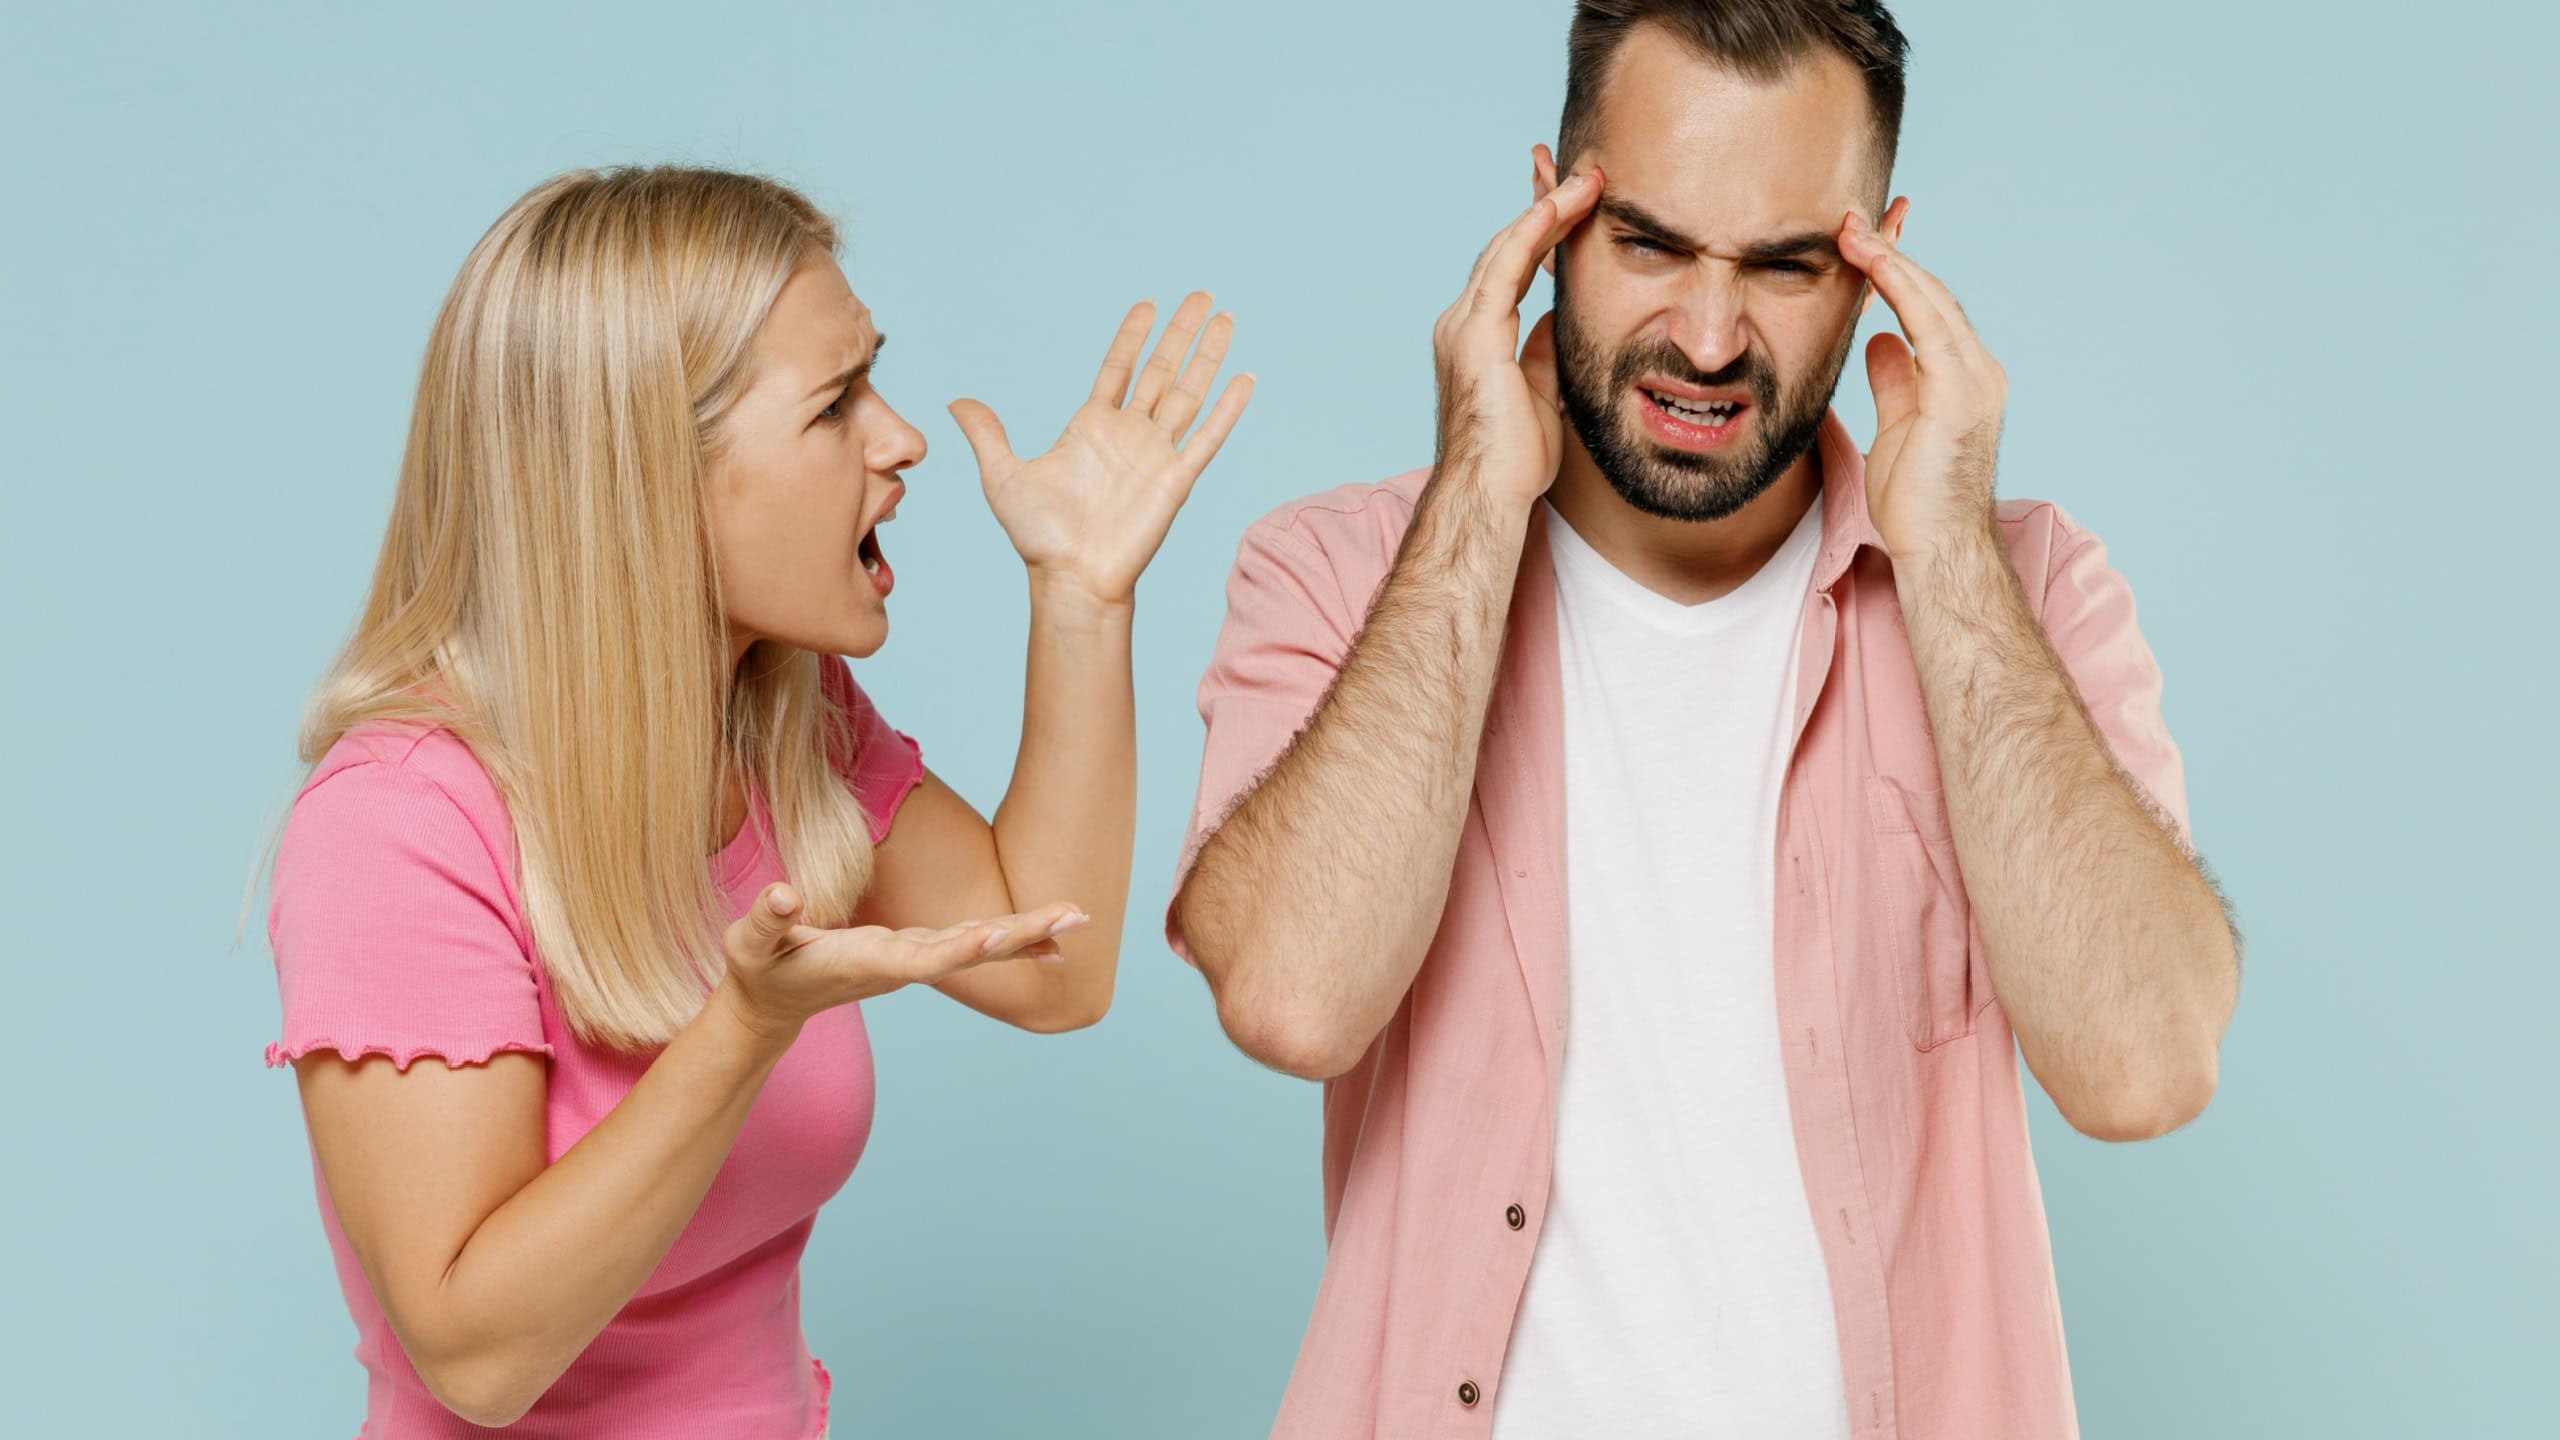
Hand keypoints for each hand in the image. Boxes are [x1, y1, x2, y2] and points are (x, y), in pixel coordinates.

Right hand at [715, 882, 1089, 1039]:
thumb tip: (785, 893)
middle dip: (1023, 934)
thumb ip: (765, 919)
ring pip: (979, 946)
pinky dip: (1009, 938)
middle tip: (1077, 916)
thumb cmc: (759, 971)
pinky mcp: (913, 951)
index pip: (928, 956)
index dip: (966, 946)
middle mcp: (902, 964)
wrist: (771, 1008)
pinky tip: (1047, 938)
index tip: (1004, 931)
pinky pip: (971, 944)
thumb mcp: (749, 944)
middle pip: (972, 950)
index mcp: (869, 963)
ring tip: (1078, 917)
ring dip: (1028, 933)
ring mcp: (912, 958)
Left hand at [950, 294, 1252, 605]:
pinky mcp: (1176, 479)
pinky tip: (1245, 380)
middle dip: (1181, 332)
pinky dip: (1228, 409)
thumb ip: (988, 434)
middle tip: (1201, 296)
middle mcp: (1129, 435)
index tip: (1147, 305)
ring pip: (1189, 393)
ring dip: (1208, 357)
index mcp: (1092, 427)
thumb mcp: (1003, 476)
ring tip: (1225, 320)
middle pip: (1162, 370)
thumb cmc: (1039, 537)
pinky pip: (1207, 437)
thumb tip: (957, 402)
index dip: (1132, 336)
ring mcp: (1156, 454)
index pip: (1118, 369)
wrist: (1072, 577)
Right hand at [1431, 166, 1603, 511]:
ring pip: (1506, 248)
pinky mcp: (1476, 334)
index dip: (1540, 232)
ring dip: (1548, 209)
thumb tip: (1557, 323)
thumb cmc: (1512, 460)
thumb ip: (1541, 352)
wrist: (1489, 495)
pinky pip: (1506, 266)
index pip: (1509, 269)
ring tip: (1587, 180)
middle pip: (1505, 248)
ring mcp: (1464, 325)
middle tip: (1582, 173)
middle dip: (1544, 207)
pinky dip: (1535, 230)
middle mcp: (1461, 322)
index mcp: (1476, 337)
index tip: (1571, 202)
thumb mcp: (1540, 392)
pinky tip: (1564, 205)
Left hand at [1837, 201, 2007, 562]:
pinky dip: (1901, 289)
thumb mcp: (1897, 427)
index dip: (1896, 274)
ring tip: (1851, 231)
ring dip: (1891, 262)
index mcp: (1962, 378)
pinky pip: (1929, 325)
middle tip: (1849, 222)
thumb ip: (1894, 381)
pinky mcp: (1960, 395)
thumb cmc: (1916, 501)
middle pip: (1932, 296)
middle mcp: (1977, 370)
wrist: (1937, 549)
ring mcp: (1974, 380)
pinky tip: (1872, 263)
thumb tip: (1880, 342)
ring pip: (1932, 301)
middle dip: (1891, 255)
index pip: (1928, 310)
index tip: (1859, 243)